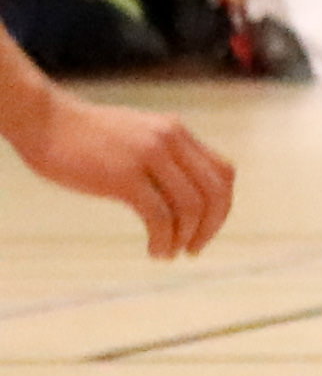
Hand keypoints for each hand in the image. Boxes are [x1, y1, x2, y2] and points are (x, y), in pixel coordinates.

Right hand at [11, 93, 232, 258]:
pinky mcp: (123, 176)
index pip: (223, 173)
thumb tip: (183, 191)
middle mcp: (170, 140)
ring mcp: (148, 156)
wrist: (45, 122)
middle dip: (210, 227)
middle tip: (193, 249)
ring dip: (186, 238)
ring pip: (191, 206)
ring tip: (168, 254)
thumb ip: (164, 156)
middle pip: (215, 192)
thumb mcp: (137, 137)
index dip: (221, 207)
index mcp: (177, 132)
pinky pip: (159, 216)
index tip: (205, 229)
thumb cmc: (86, 137)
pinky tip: (156, 251)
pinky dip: (164, 240)